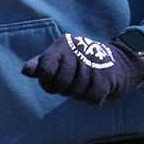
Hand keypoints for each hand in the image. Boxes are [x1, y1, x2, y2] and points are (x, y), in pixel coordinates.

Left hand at [22, 33, 143, 103]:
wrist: (118, 62)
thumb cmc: (81, 62)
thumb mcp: (60, 58)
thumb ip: (41, 64)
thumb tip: (26, 71)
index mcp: (63, 44)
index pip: (44, 71)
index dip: (46, 84)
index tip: (52, 85)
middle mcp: (78, 50)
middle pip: (61, 85)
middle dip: (65, 90)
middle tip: (72, 84)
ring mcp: (94, 63)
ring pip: (76, 93)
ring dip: (80, 94)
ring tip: (86, 84)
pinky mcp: (107, 76)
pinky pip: (91, 98)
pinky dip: (93, 98)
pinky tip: (97, 88)